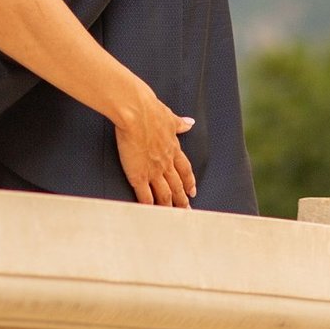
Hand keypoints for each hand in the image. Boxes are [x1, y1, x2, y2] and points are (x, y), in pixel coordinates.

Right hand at [112, 92, 197, 207]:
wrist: (137, 112)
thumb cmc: (151, 111)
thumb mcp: (170, 117)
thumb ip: (179, 123)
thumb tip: (189, 123)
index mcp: (173, 148)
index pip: (185, 170)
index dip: (189, 182)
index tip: (193, 191)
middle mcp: (166, 162)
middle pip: (177, 186)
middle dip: (182, 200)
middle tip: (187, 212)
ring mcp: (153, 170)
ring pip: (165, 194)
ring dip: (169, 207)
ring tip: (172, 217)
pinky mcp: (139, 175)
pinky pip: (145, 196)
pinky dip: (148, 206)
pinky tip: (150, 214)